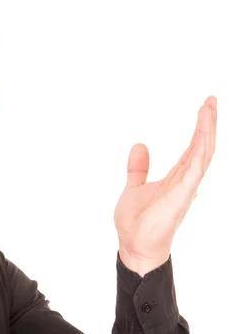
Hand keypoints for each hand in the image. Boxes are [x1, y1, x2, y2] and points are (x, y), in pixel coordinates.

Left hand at [114, 96, 216, 276]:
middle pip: (202, 147)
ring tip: (209, 108)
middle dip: (208, 123)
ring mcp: (186, 187)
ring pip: (203, 153)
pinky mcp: (181, 195)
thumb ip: (139, 167)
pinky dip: (200, 150)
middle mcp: (186, 180)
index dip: (199, 128)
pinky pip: (195, 168)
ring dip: (207, 131)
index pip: (193, 148)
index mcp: (177, 177)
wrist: (134, 245)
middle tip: (212, 100)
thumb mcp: (134, 186)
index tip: (204, 107)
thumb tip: (140, 145)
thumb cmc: (137, 222)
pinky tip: (203, 133)